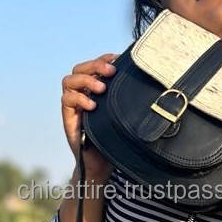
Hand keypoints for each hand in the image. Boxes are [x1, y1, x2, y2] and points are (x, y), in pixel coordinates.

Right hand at [61, 53, 118, 181]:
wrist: (102, 163)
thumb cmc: (116, 138)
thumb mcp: (125, 115)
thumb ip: (130, 99)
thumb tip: (155, 87)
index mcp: (95, 88)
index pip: (95, 65)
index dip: (104, 58)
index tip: (118, 58)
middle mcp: (82, 93)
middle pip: (80, 68)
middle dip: (95, 65)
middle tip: (111, 71)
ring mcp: (74, 104)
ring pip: (69, 80)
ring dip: (86, 80)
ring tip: (101, 88)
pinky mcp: (68, 117)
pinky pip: (67, 100)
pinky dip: (79, 99)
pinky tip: (93, 105)